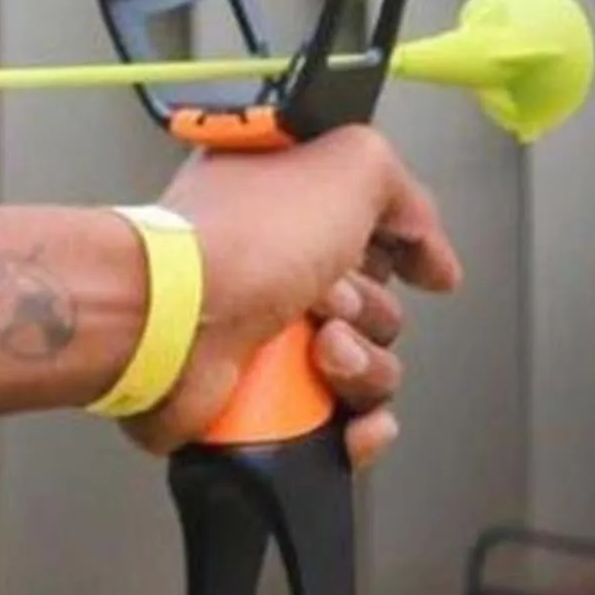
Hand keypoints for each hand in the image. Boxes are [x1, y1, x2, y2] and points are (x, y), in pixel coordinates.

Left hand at [129, 127, 462, 470]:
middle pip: (380, 312)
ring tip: (321, 352)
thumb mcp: (349, 165)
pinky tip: (352, 421)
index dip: (399, 254)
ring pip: (369, 371)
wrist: (170, 320)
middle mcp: (273, 276)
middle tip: (331, 301)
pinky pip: (341, 426)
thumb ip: (400, 187)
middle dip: (374, 314)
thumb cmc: (242, 240)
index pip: (376, 240)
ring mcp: (265, 342)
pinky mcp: (260, 400)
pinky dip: (359, 429)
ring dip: (364, 368)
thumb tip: (424, 241)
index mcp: (286, 214)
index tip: (405, 263)